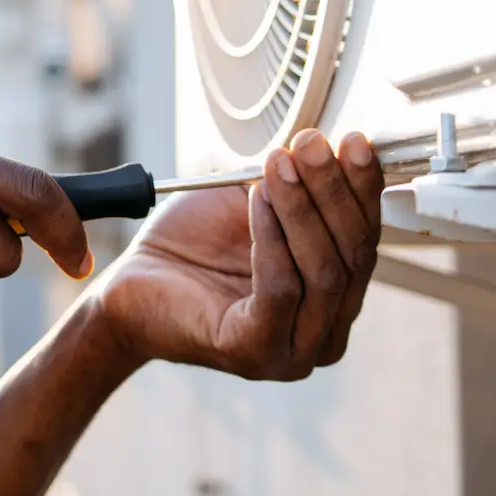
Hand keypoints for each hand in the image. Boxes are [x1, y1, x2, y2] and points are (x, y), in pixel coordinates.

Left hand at [93, 130, 382, 378]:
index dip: (363, 189)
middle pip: (351, 257)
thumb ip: (297, 186)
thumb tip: (331, 146)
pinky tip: (257, 200)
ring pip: (322, 272)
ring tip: (280, 165)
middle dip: (333, 192)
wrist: (131, 286)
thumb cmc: (191, 250)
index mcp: (332, 300)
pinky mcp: (255, 353)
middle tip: (312, 146)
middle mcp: (323, 333)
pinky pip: (280, 289)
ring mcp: (293, 352)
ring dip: (302, 209)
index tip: (353, 143)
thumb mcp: (254, 205)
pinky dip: (272, 238)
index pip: (364, 241)